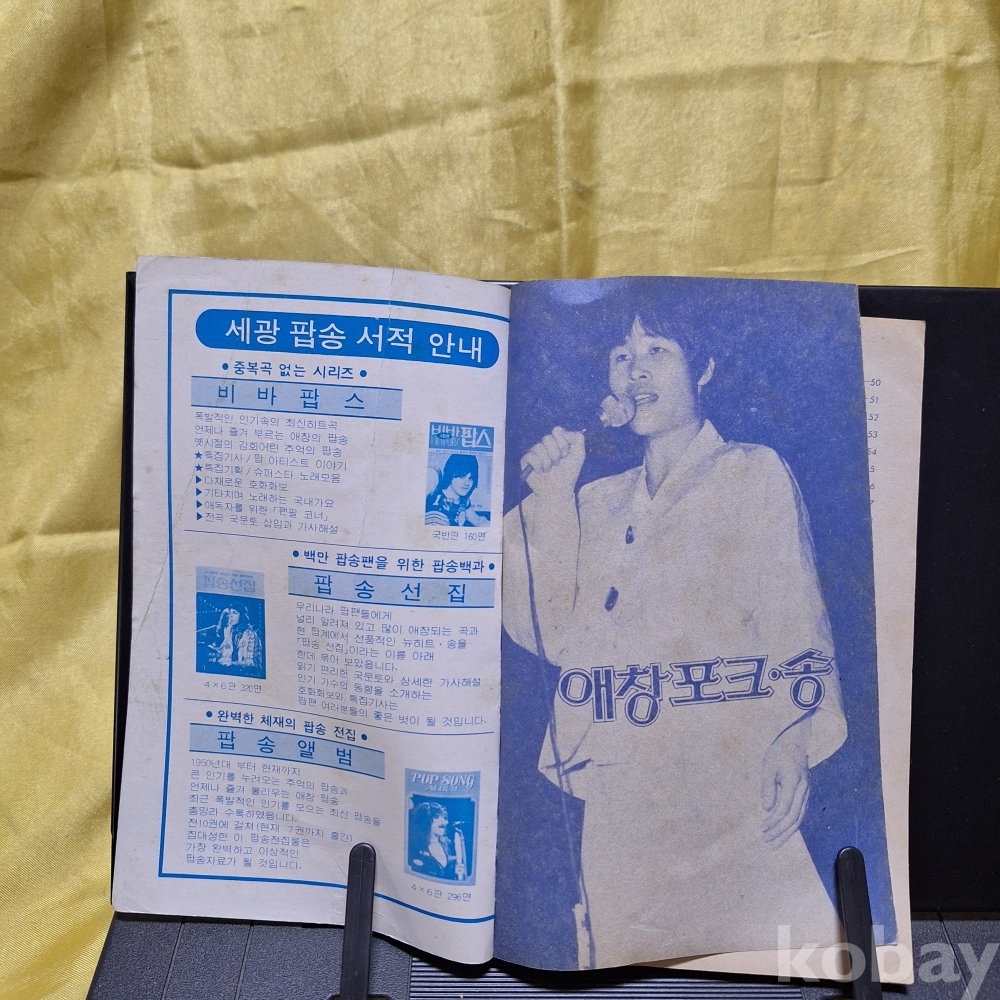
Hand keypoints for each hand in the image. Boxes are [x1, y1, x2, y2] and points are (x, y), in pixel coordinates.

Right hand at [520, 427, 585, 499]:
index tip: (566, 455)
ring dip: (547, 462)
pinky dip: (538, 466)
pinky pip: (530, 456)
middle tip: (557, 464)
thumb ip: (577, 438)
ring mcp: (535, 452)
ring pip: (539, 447)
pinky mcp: (526, 461)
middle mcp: (545, 445)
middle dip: (555, 453)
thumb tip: (559, 430)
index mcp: (557, 442)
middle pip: (547, 438)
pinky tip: (540, 472)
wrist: (558, 491)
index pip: (557, 431)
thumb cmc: (568, 474)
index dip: (563, 444)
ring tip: (549, 470)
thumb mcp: (579, 455)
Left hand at [760, 726, 809, 846]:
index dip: (773, 821)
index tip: (762, 829)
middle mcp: (803, 790)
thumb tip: (767, 809)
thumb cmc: (779, 752)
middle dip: (780, 832)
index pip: (785, 808)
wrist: (795, 741)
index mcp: (794, 782)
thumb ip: (768, 787)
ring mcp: (806, 793)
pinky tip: (782, 832)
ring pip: (799, 819)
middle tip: (766, 842)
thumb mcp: (769, 765)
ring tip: (773, 843)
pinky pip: (799, 814)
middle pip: (794, 818)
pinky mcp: (804, 794)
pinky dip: (791, 825)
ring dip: (786, 833)